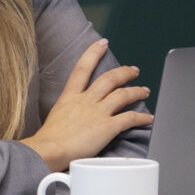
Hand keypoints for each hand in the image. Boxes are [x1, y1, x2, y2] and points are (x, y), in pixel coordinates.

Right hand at [24, 41, 152, 171]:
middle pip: (109, 78)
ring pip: (123, 95)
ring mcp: (97, 112)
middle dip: (124, 72)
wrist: (49, 150)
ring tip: (145, 91)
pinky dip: (142, 117)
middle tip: (133, 70)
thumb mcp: (54, 117)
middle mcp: (86, 100)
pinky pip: (130, 118)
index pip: (82, 68)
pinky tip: (148, 118)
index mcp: (70, 97)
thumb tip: (68, 117)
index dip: (93, 53)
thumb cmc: (47, 141)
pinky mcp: (107, 127)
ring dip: (137, 91)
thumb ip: (66, 112)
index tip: (102, 44)